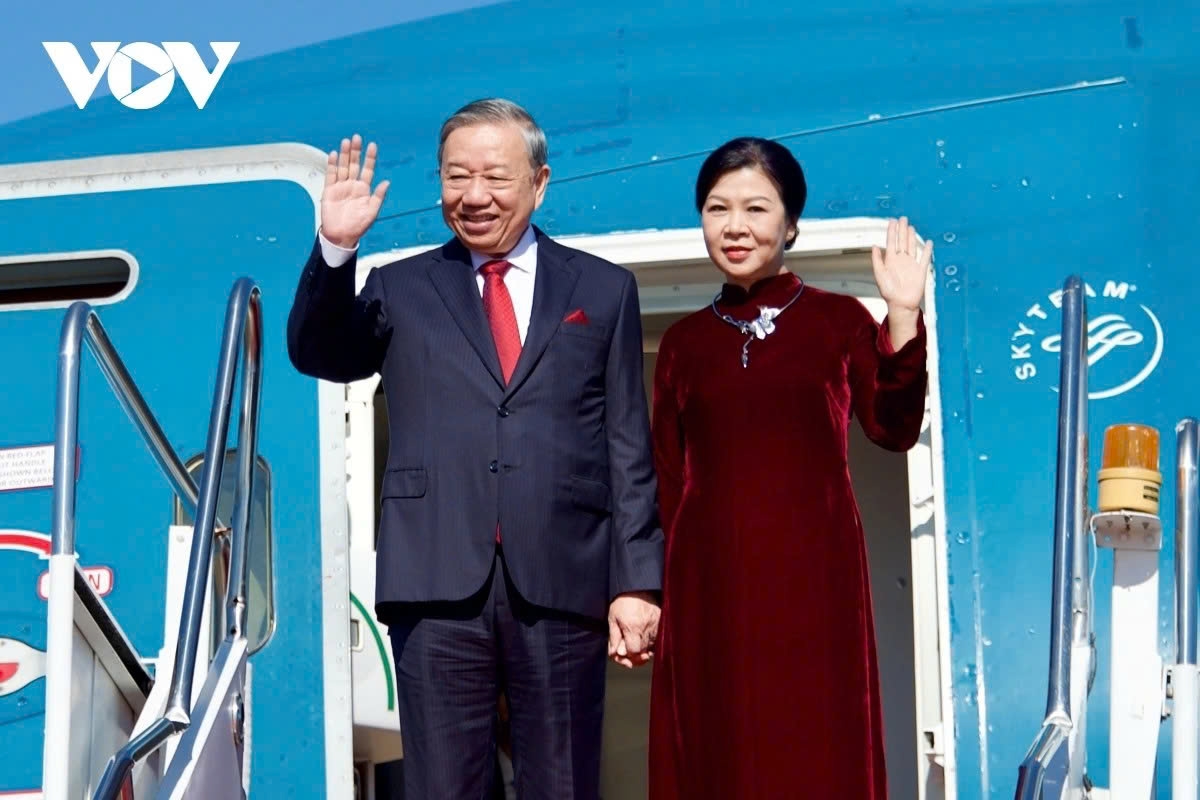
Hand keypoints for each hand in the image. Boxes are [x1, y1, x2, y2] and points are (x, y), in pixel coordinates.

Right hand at [320, 134, 389, 248]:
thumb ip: (378, 196)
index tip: (372, 146)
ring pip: (343, 167)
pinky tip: (334, 155)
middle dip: (356, 151)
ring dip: (344, 155)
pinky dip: (332, 165)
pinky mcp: (329, 191)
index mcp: (364, 190)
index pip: (368, 170)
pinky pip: (331, 175)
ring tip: (347, 142)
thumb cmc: (358, 226)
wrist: (341, 236)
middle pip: (354, 164)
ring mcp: (341, 187)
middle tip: (357, 138)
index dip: (370, 158)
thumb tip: (387, 183)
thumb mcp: (372, 212)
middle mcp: (352, 186)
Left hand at [608, 591, 659, 668]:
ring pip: (652, 648)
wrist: (638, 586)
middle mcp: (646, 628)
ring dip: (643, 649)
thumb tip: (616, 654)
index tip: (624, 651)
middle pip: (643, 653)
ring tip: (636, 639)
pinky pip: (658, 640)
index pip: (634, 652)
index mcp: (632, 627)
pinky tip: (644, 636)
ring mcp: (656, 626)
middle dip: (635, 655)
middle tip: (628, 648)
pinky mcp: (662, 623)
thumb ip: (614, 638)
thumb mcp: (612, 618)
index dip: (628, 655)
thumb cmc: (623, 602)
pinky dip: (651, 643)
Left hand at [871, 216, 932, 313]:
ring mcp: (911, 264)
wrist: (901, 304)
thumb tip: (874, 246)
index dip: (892, 231)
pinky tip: (928, 242)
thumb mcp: (880, 274)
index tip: (892, 221)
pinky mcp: (921, 270)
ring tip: (911, 226)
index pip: (891, 242)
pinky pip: (924, 258)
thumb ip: (877, 260)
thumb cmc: (889, 292)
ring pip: (912, 246)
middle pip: (902, 241)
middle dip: (902, 230)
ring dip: (912, 236)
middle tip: (902, 218)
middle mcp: (901, 260)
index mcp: (891, 260)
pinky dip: (927, 250)